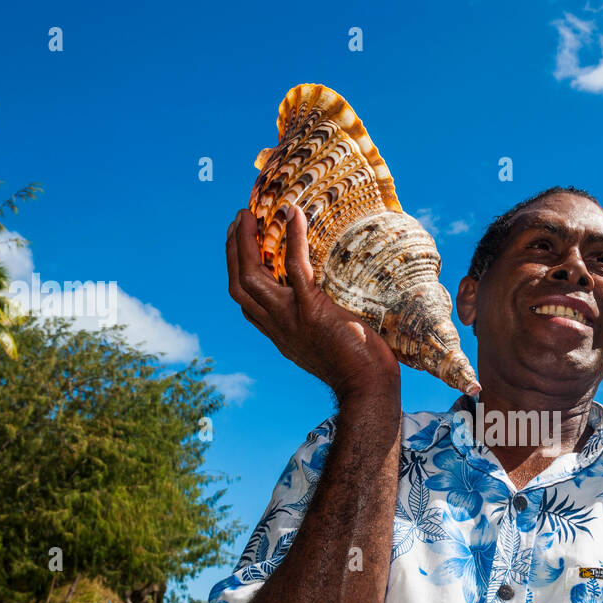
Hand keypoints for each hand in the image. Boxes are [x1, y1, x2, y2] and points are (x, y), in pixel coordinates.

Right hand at [226, 206, 399, 400]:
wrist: (369, 387)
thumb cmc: (360, 368)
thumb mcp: (328, 346)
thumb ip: (320, 325)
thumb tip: (335, 304)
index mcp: (281, 334)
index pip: (247, 303)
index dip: (237, 272)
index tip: (238, 246)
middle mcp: (279, 326)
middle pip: (239, 285)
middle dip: (233, 251)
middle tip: (239, 221)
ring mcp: (292, 318)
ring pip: (253, 275)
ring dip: (245, 242)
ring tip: (249, 215)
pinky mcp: (312, 310)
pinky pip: (296, 267)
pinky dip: (293, 238)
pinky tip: (293, 214)